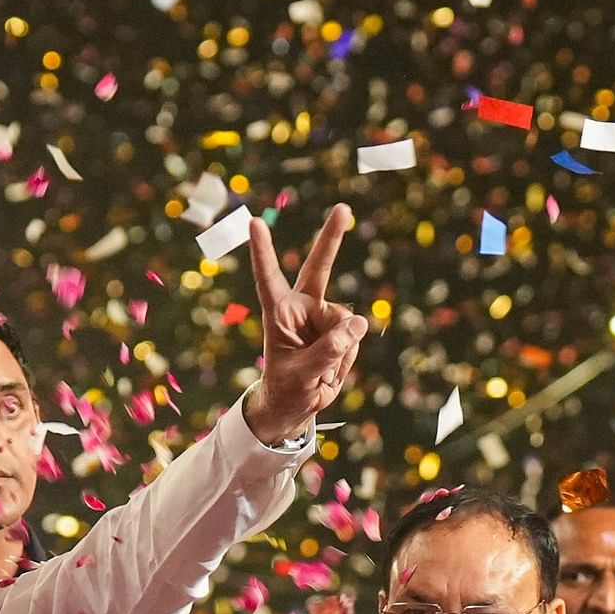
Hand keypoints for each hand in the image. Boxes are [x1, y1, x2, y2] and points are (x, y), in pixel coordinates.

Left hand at [239, 203, 370, 445]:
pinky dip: (347, 358)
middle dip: (332, 238)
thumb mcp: (302, 375)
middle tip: (343, 208)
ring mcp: (323, 317)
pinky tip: (331, 368)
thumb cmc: (287, 388)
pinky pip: (355, 338)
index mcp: (279, 312)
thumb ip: (329, 350)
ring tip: (320, 371)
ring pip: (347, 324)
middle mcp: (302, 308)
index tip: (254, 223)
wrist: (295, 405)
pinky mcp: (341, 329)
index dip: (263, 252)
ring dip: (340, 352)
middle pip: (320, 268)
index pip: (268, 278)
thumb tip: (359, 323)